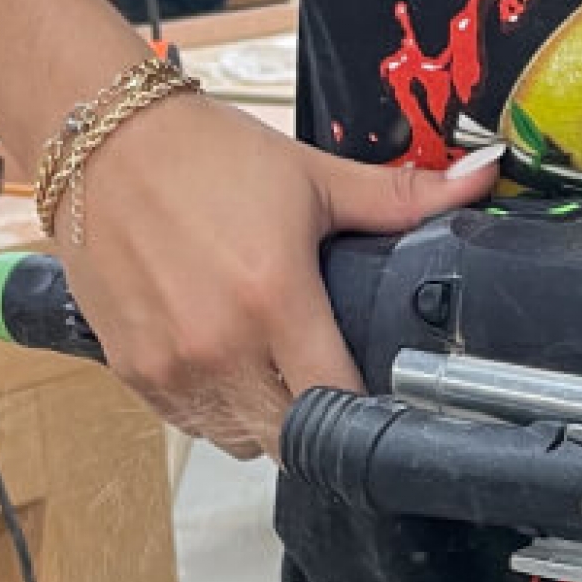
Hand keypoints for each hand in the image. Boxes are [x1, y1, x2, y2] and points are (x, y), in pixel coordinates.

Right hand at [61, 95, 501, 455]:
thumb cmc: (204, 156)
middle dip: (317, 422)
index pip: (338, 403)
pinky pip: (191, 423)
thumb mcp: (312, 177)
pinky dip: (214, 407)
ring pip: (239, 440)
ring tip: (272, 366)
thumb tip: (481, 177)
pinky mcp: (132, 371)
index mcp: (275, 301)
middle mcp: (221, 347)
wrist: (99, 140)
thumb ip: (401, 197)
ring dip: (264, 418)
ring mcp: (172, 367)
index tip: (381, 397)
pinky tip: (224, 360)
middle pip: (290, 439)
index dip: (366, 410)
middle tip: (328, 380)